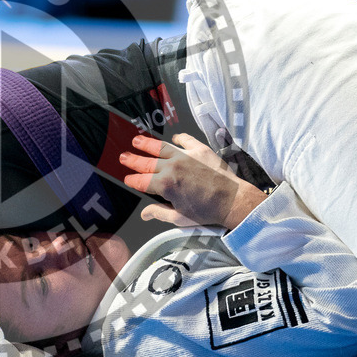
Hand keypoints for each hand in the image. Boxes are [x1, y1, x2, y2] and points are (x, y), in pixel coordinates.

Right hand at [120, 134, 266, 229]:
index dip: (132, 180)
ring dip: (147, 144)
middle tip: (123, 157)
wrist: (232, 200)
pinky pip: (185, 140)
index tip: (127, 179)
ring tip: (137, 140)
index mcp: (165, 185)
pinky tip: (174, 138)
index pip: (142, 181)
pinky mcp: (199, 150)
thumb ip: (159, 213)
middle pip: (146, 162)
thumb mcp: (179, 218)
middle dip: (132, 160)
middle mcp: (172, 168)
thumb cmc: (207, 212)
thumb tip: (144, 214)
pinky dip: (178, 138)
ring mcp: (185, 156)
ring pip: (161, 147)